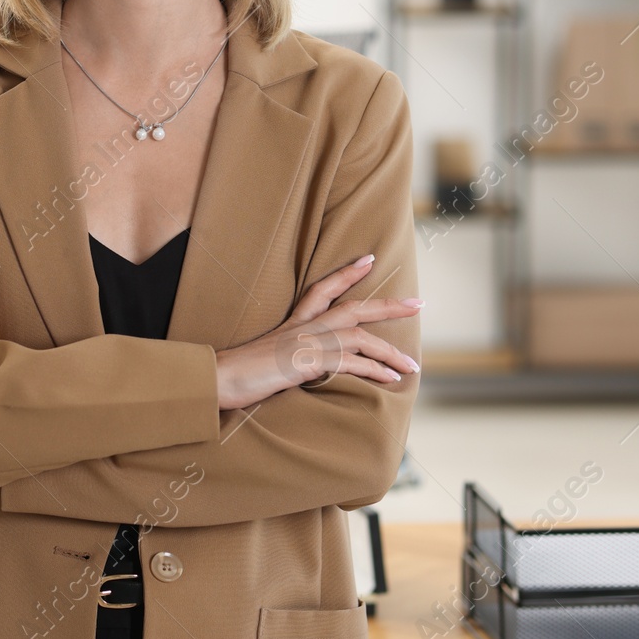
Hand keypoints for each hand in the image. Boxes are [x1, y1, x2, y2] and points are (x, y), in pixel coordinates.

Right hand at [213, 254, 420, 410]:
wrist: (221, 378)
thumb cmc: (237, 372)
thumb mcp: (267, 359)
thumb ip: (288, 357)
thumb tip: (301, 366)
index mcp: (293, 323)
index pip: (322, 290)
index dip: (347, 274)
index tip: (369, 259)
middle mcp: (304, 327)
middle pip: (353, 308)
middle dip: (388, 306)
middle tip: (418, 303)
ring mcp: (307, 342)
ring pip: (360, 338)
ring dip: (390, 352)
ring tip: (414, 365)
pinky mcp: (309, 361)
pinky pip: (351, 363)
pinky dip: (374, 370)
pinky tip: (391, 379)